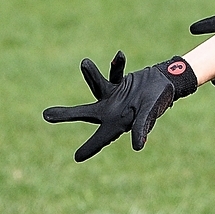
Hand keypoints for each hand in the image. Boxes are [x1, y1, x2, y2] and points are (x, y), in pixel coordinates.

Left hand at [44, 52, 197, 161]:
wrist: (167, 81)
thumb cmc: (160, 100)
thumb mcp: (150, 113)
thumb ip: (142, 127)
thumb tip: (138, 147)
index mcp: (118, 122)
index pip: (101, 138)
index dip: (90, 147)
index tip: (77, 158)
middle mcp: (112, 111)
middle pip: (85, 114)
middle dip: (67, 114)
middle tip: (46, 115)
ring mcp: (113, 97)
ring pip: (96, 87)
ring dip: (91, 75)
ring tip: (85, 63)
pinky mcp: (116, 84)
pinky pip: (112, 74)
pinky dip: (116, 65)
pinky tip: (120, 55)